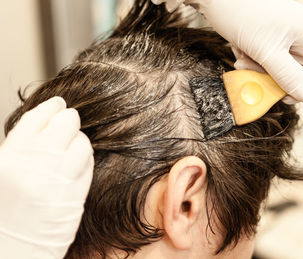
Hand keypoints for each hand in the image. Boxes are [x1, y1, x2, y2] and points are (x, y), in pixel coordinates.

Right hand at [0, 97, 93, 258]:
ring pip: (82, 143)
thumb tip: (45, 121)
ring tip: (72, 147)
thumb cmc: (4, 209)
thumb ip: (22, 146)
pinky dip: (85, 160)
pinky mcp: (76, 196)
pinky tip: (77, 163)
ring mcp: (58, 181)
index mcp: (10, 158)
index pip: (37, 119)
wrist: (13, 248)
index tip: (58, 103)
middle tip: (68, 122)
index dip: (51, 107)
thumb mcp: (2, 170)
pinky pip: (88, 166)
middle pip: (66, 124)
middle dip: (68, 120)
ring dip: (79, 141)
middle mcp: (35, 167)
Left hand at [152, 0, 302, 103]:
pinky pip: (264, 57)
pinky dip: (251, 59)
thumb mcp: (265, 51)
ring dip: (259, 69)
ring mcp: (280, 33)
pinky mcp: (264, 34)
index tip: (288, 94)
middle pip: (297, 69)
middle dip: (274, 77)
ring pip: (277, 66)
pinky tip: (240, 50)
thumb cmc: (240, 14)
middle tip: (256, 76)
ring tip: (243, 60)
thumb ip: (288, 76)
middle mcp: (296, 32)